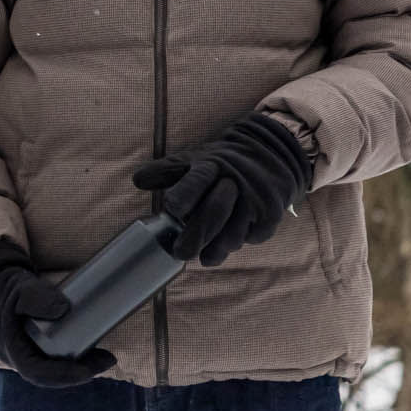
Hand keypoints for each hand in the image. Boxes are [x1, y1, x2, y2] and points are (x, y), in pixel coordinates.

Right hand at [0, 240, 109, 388]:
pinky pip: (49, 363)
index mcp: (11, 349)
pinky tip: (88, 355)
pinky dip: (69, 364)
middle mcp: (15, 358)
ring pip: (51, 371)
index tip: (91, 369)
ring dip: (77, 369)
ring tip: (103, 357)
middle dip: (80, 372)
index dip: (66, 376)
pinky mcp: (29, 348)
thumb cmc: (6, 287)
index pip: (39, 373)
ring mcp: (22, 354)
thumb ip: (37, 296)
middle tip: (107, 360)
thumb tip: (63, 309)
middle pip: (50, 377)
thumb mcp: (21, 288)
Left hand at [132, 112, 312, 267]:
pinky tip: (230, 241)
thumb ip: (166, 172)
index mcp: (210, 164)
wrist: (272, 154)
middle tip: (181, 254)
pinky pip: (252, 236)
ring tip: (205, 256)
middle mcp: (234, 180)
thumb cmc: (221, 163)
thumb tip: (138, 181)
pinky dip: (240, 242)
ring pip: (233, 233)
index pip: (196, 180)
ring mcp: (255, 197)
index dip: (184, 195)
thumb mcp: (194, 160)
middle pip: (214, 213)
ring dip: (217, 248)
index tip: (172, 209)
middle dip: (195, 237)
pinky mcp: (271, 213)